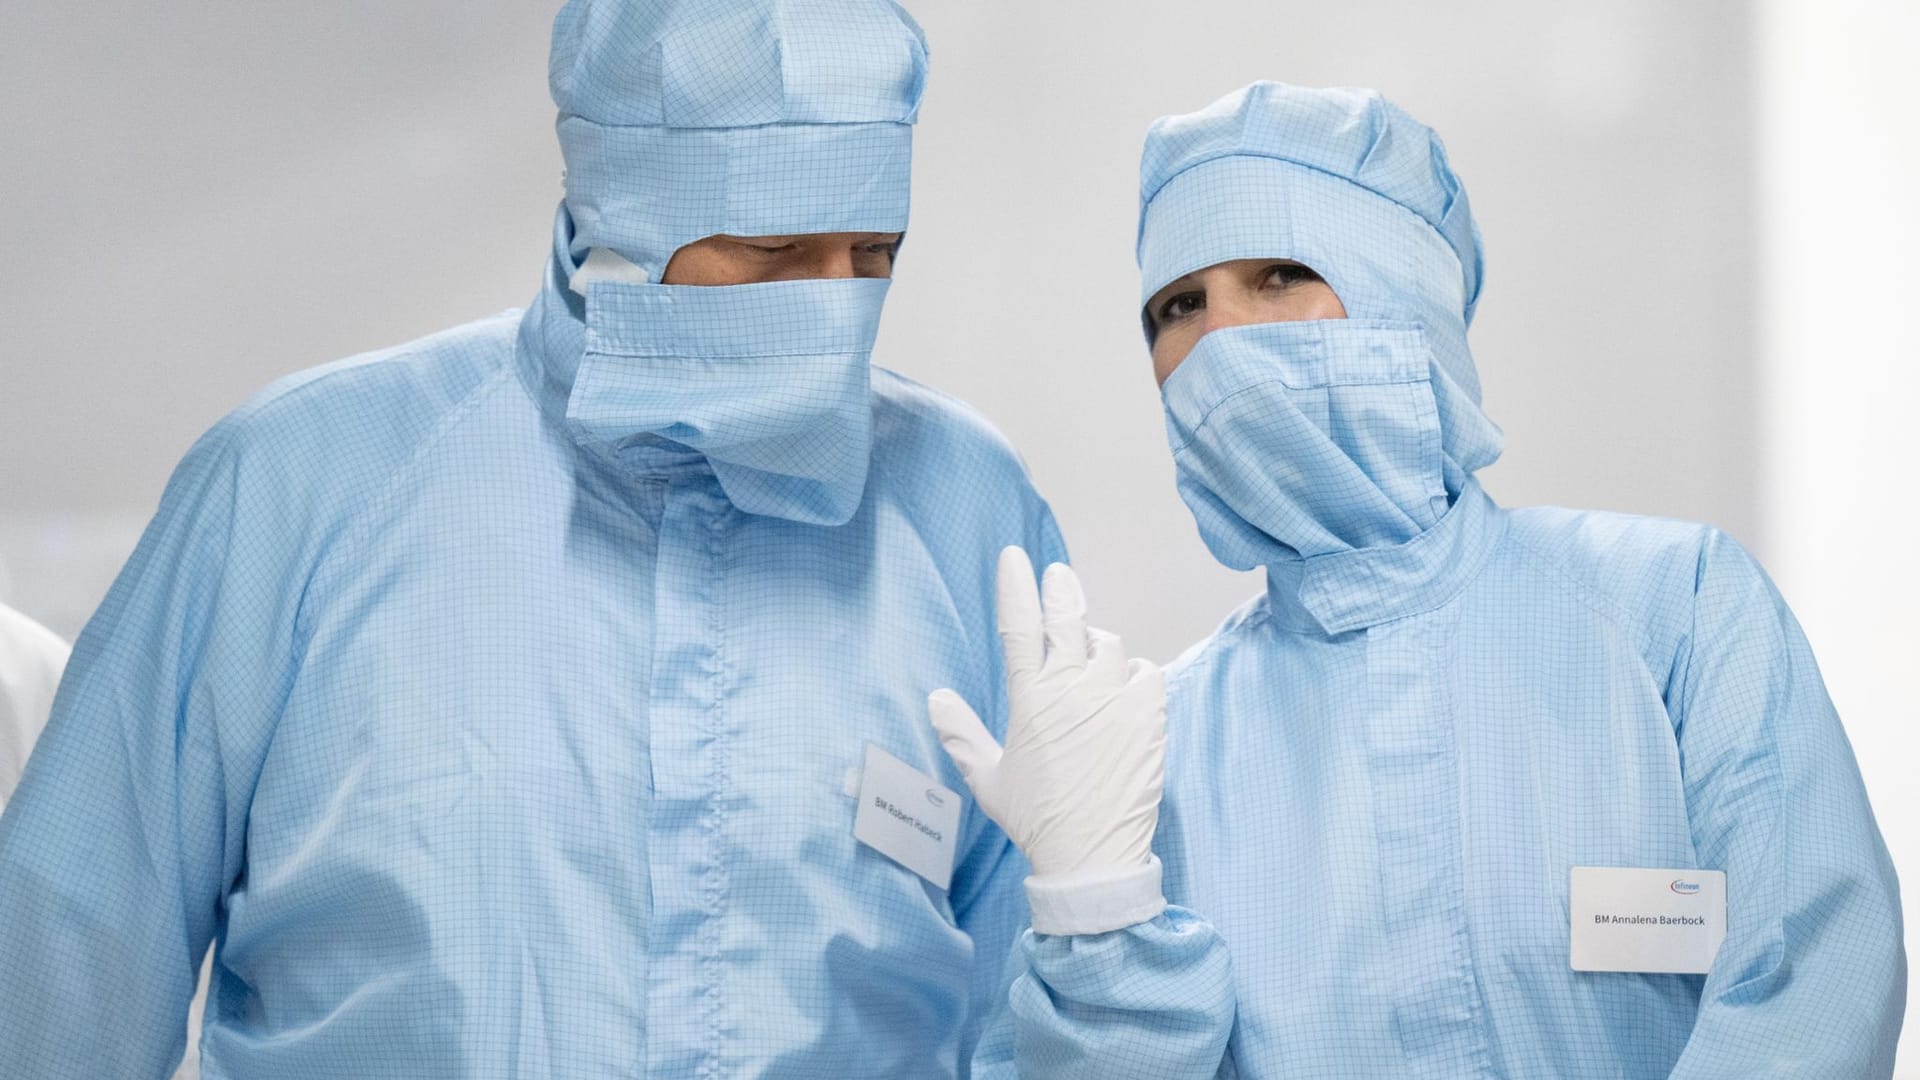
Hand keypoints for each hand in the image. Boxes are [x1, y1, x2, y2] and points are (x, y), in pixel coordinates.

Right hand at [928, 547, 1165, 883]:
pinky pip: (1146, 673)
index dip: (1016, 587)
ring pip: (1109, 646)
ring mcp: (1115, 699)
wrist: (1092, 856)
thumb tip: (937, 698)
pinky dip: (1134, 673)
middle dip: (1061, 590)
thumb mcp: (989, 779)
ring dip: (1097, 645)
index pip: (1020, 626)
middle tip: (1058, 575)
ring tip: (1089, 662)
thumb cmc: (1036, 819)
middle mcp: (1073, 689)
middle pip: (1068, 619)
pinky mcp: (1149, 716)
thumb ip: (961, 735)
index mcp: (1030, 699)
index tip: (1015, 559)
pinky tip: (1124, 686)